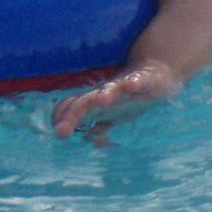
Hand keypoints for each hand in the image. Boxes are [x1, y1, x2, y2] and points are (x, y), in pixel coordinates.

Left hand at [51, 60, 181, 140]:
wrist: (153, 72)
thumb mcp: (112, 116)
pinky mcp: (142, 79)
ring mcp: (123, 85)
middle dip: (74, 115)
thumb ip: (99, 128)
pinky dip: (134, 82)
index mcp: (95, 102)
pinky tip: (131, 86)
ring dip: (105, 94)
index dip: (64, 118)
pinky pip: (138, 80)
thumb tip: (89, 139)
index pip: (74, 108)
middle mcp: (105, 93)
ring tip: (101, 101)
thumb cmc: (128, 97)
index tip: (57, 132)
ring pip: (111, 89)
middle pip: (86, 102)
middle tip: (61, 132)